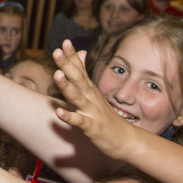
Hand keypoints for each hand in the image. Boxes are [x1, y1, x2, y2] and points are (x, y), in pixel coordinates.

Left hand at [52, 41, 131, 159]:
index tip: (65, 42)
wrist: (126, 140)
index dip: (72, 56)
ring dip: (66, 86)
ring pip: (77, 97)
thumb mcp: (95, 92)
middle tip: (56, 51)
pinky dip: (69, 116)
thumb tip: (82, 52)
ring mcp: (92, 111)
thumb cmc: (106, 116)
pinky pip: (79, 121)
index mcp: (89, 89)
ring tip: (57, 75)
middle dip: (67, 65)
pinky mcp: (92, 127)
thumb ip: (84, 73)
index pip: (80, 69)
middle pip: (78, 78)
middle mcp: (91, 97)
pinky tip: (59, 112)